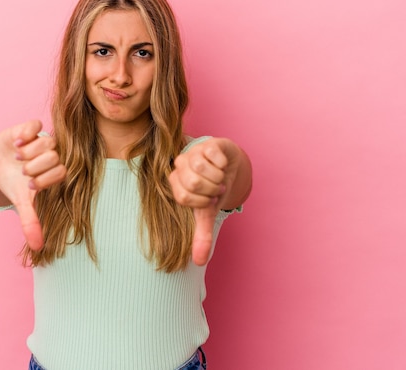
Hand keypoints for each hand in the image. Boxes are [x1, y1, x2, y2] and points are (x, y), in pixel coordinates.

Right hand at [0, 120, 65, 249]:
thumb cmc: (15, 183)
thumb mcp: (22, 202)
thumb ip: (31, 222)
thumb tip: (38, 247)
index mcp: (54, 172)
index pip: (62, 172)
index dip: (45, 180)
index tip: (30, 185)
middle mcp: (51, 155)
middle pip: (54, 157)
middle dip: (34, 167)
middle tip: (22, 170)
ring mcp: (41, 140)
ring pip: (47, 142)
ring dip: (28, 152)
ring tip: (17, 157)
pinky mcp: (29, 128)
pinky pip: (35, 125)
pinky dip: (24, 134)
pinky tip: (15, 144)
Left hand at [168, 138, 242, 265]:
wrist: (229, 167)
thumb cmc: (213, 189)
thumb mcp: (207, 213)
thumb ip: (202, 235)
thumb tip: (200, 262)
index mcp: (176, 183)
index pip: (183, 197)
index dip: (201, 202)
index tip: (209, 200)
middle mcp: (179, 165)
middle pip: (192, 182)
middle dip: (211, 190)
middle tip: (216, 189)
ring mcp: (192, 152)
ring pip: (201, 167)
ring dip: (218, 177)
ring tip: (220, 178)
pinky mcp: (207, 143)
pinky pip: (214, 155)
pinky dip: (223, 165)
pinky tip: (223, 165)